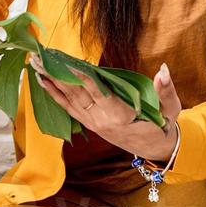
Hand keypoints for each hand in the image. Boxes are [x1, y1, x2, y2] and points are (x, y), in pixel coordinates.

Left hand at [29, 56, 182, 160]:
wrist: (155, 149)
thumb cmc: (163, 125)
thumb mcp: (170, 109)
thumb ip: (166, 90)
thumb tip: (163, 70)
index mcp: (120, 115)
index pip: (98, 92)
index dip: (82, 78)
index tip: (66, 63)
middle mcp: (102, 120)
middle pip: (76, 95)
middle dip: (56, 75)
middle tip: (39, 58)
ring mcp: (94, 123)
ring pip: (69, 101)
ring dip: (51, 83)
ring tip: (35, 66)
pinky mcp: (90, 124)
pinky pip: (69, 109)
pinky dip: (55, 95)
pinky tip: (44, 83)